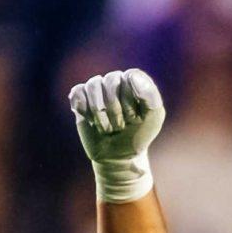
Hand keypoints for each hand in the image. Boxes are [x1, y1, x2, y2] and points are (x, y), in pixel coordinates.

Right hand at [68, 68, 163, 202]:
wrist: (119, 157)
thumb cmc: (138, 135)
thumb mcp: (153, 119)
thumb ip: (150, 95)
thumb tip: (130, 75)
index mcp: (133, 81)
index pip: (129, 77)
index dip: (130, 101)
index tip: (134, 118)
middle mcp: (114, 81)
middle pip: (110, 80)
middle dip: (115, 109)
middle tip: (119, 127)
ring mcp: (97, 90)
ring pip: (92, 85)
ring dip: (100, 113)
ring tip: (106, 128)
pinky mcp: (81, 99)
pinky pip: (78, 93)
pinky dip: (84, 109)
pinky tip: (90, 121)